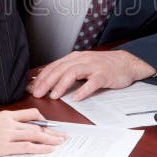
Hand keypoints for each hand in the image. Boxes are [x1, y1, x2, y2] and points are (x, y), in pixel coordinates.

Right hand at [0, 108, 65, 156]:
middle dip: (52, 131)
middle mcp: (9, 122)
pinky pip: (26, 147)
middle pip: (36, 126)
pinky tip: (48, 150)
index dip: (43, 120)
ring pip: (35, 135)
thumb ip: (1, 124)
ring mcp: (7, 134)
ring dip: (50, 139)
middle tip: (63, 135)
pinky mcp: (3, 147)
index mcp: (5, 115)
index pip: (30, 114)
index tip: (50, 125)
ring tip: (60, 143)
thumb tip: (10, 131)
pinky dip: (39, 148)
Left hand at [27, 50, 156, 100]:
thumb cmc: (102, 66)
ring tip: (53, 95)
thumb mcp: (82, 66)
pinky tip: (76, 98)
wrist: (126, 63)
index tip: (31, 88)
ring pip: (73, 73)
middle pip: (60, 69)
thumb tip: (45, 82)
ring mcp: (93, 66)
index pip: (54, 66)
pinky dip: (83, 90)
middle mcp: (82, 59)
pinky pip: (92, 82)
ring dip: (61, 84)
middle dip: (47, 81)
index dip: (41, 77)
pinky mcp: (104, 75)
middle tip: (37, 93)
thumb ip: (66, 72)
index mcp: (75, 58)